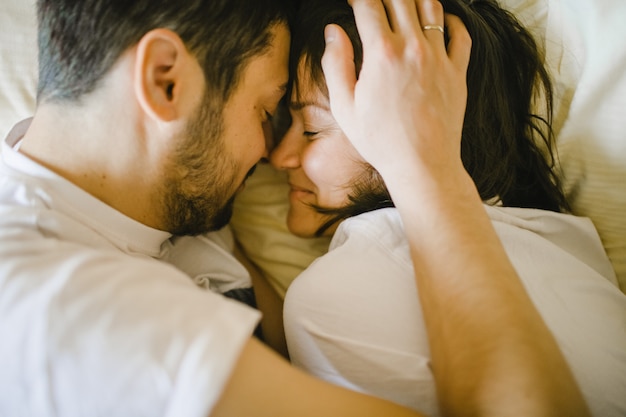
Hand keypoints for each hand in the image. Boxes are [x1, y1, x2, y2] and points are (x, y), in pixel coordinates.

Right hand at [322, 0, 470, 190]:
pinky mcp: (458, 71)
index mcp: (381, 54)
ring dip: (413, 0)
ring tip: (402, 5)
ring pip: (430, 7)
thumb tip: (333, 32)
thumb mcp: (344, 107)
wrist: (422, 164)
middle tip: (375, 5)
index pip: (368, 5)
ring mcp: (439, 57)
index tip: (353, 2)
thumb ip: (335, 64)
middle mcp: (413, 47)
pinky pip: (459, 33)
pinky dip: (449, 20)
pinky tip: (438, 22)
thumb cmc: (379, 141)